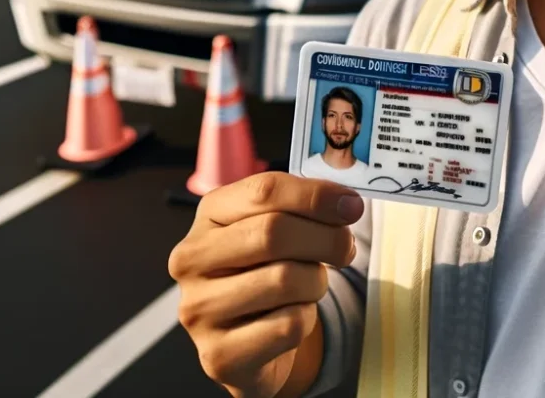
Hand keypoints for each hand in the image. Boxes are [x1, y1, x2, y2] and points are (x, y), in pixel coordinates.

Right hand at [168, 172, 363, 397]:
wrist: (251, 341)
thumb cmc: (268, 270)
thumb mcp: (281, 228)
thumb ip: (307, 207)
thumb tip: (347, 204)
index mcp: (208, 214)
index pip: (264, 190)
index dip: (316, 195)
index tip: (352, 206)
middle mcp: (192, 259)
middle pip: (273, 232)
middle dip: (325, 238)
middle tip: (346, 248)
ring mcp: (199, 309)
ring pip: (285, 280)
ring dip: (316, 282)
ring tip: (310, 285)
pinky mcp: (219, 354)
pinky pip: (288, 326)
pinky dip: (306, 319)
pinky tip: (292, 317)